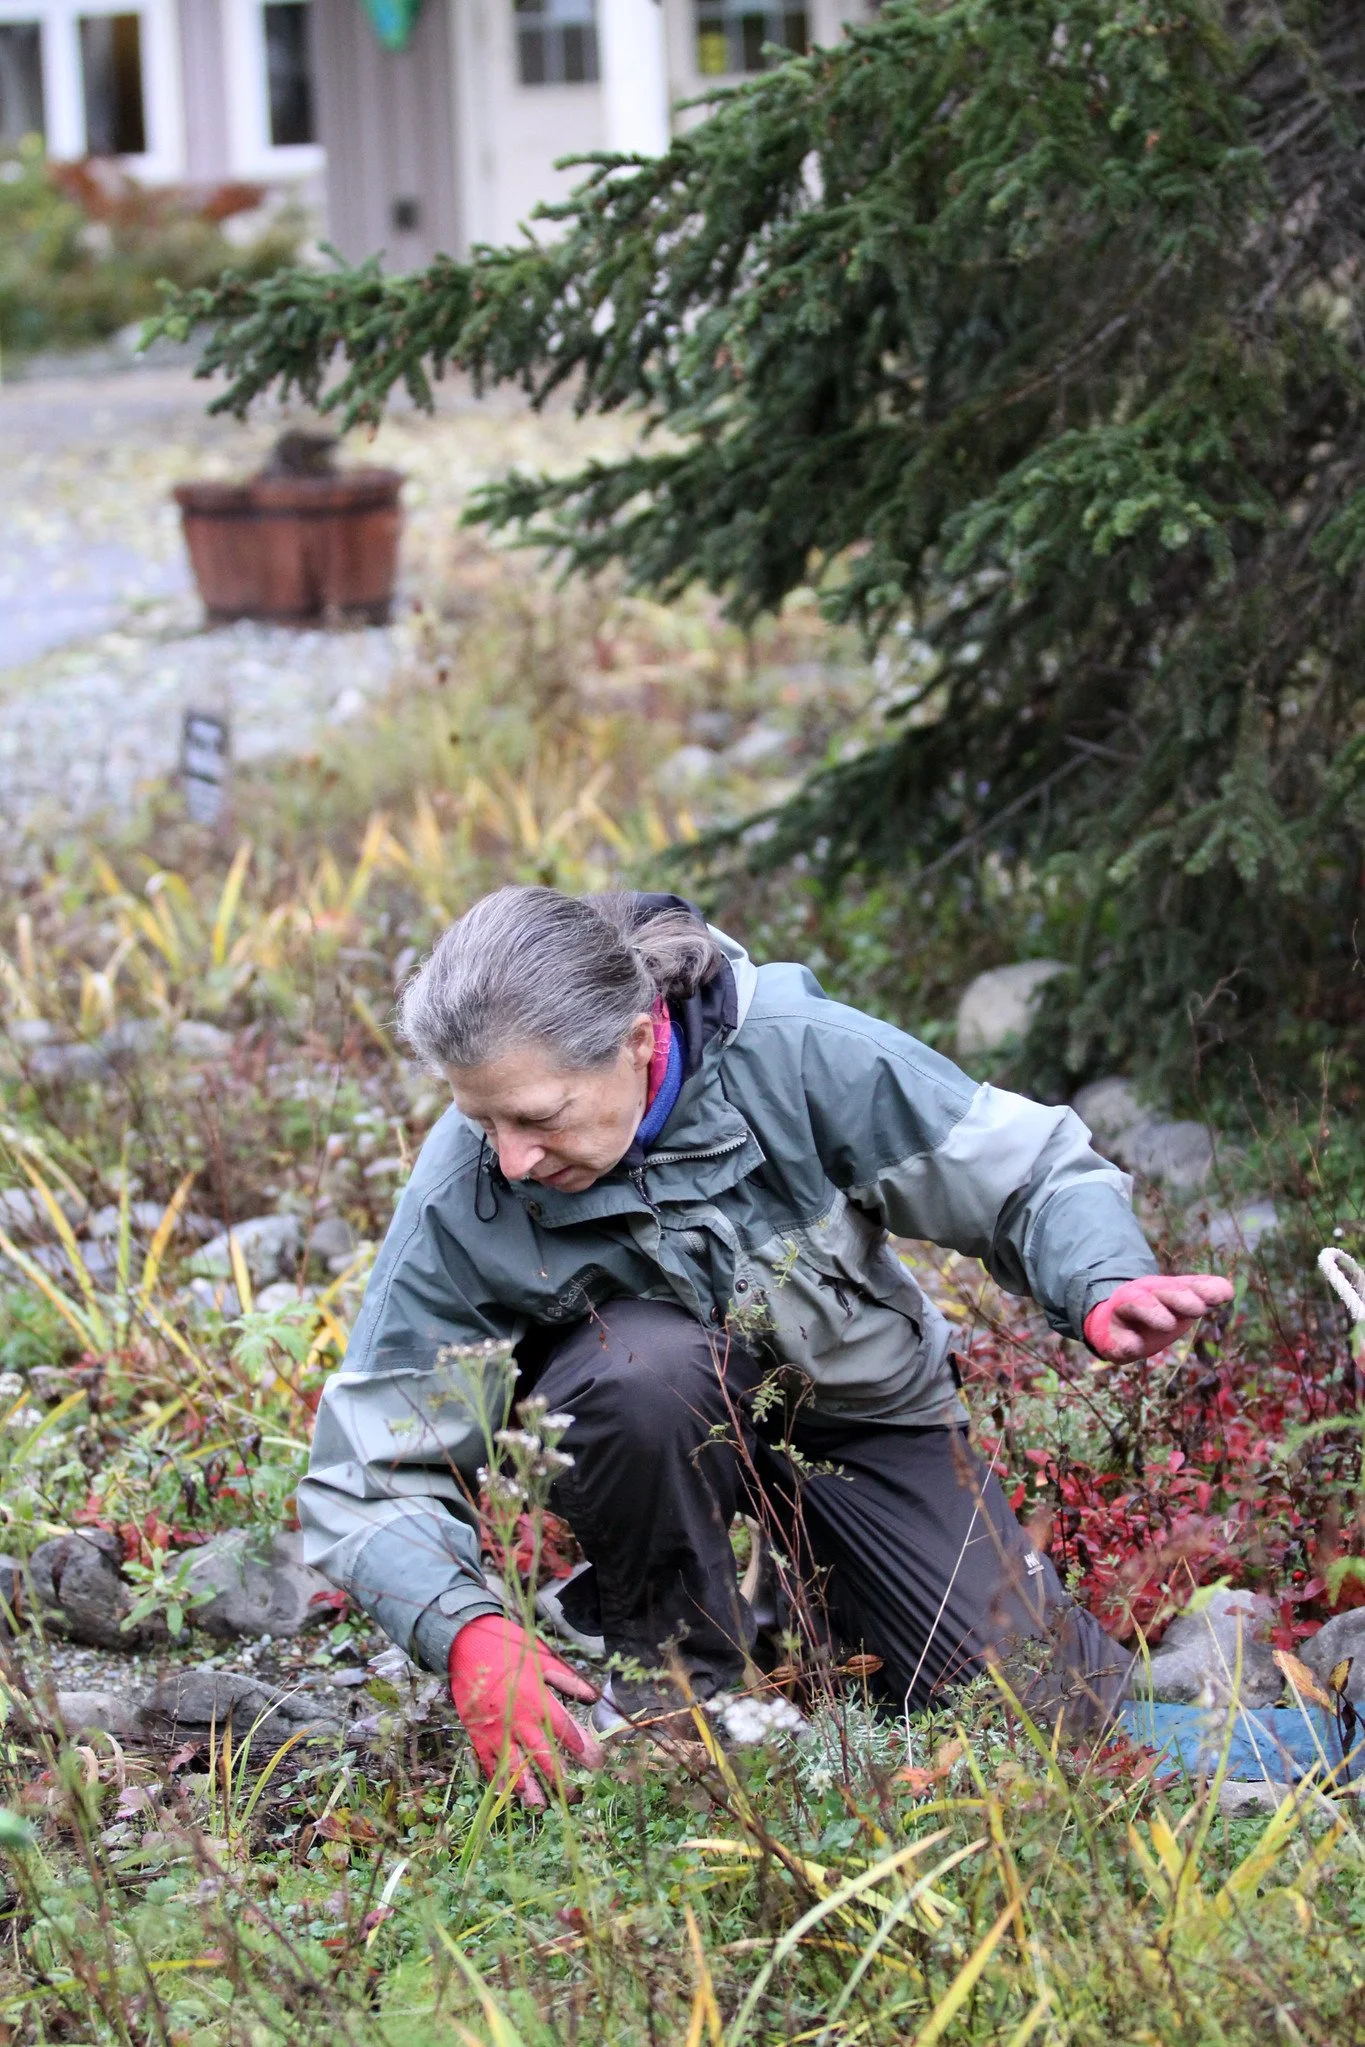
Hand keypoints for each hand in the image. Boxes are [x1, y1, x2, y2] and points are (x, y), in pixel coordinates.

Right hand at [448, 1614, 603, 1806]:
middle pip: (543, 1758)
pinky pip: (489, 1764)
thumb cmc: (509, 1646)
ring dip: (529, 1791)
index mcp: (539, 1701)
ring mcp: (496, 1731)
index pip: (567, 1733)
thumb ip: (569, 1681)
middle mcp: (519, 1721)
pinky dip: (498, 1781)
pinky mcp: (477, 1734)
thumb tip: (594, 1697)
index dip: (585, 1751)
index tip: (596, 1764)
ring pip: (514, 1769)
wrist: (467, 1643)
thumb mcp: (544, 1658)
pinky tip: (508, 1794)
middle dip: (560, 1780)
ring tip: (541, 1808)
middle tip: (574, 1795)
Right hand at [1083, 1273, 1232, 1363]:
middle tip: (1198, 1309)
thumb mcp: (1180, 1303)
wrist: (1111, 1323)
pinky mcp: (1110, 1336)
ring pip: (1135, 1303)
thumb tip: (1228, 1290)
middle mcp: (1143, 1294)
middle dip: (1179, 1297)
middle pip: (1160, 1290)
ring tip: (1167, 1324)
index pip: (1186, 1284)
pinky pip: (1115, 1338)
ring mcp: (1123, 1312)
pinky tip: (1133, 1346)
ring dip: (1152, 1311)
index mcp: (1164, 1288)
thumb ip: (1203, 1294)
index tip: (1223, 1296)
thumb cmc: (1156, 1311)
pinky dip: (1125, 1342)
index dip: (1203, 1288)